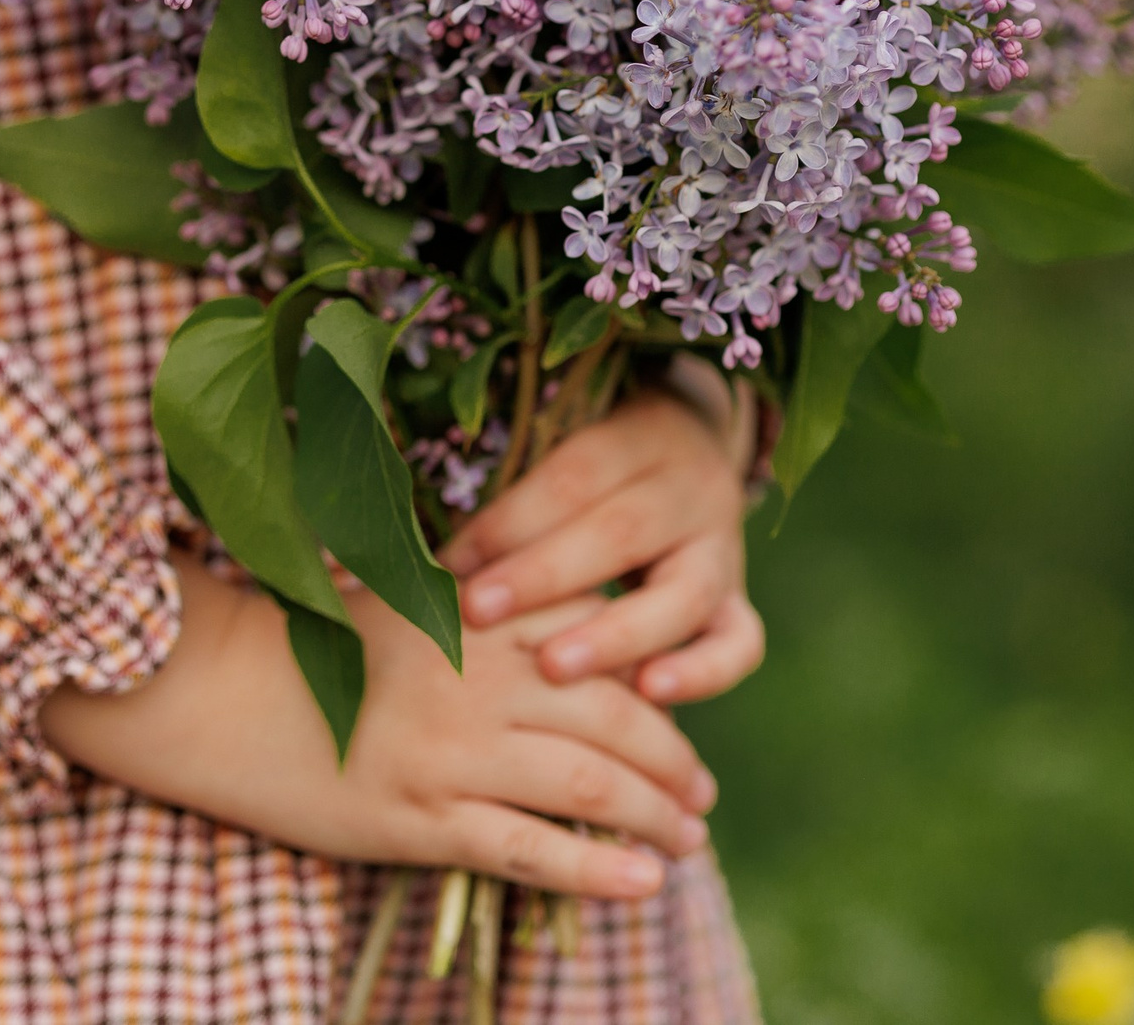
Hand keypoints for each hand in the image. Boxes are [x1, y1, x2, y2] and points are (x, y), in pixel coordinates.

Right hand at [41, 554, 718, 898]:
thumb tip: (564, 622)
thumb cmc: (310, 640)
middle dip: (673, 757)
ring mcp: (452, 752)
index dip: (658, 677)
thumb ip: (482, 607)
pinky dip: (597, 870)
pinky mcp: (423, 819)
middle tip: (699, 791)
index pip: (603, 639)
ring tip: (687, 840)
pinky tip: (644, 885)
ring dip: (656, 816)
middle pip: (616, 714)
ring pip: (589, 785)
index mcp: (480, 616)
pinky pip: (532, 849)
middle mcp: (479, 680)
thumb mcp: (403, 597)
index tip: (680, 704)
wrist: (218, 690)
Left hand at [440, 387, 764, 705]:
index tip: (449, 564)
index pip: (573, 476)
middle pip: (624, 530)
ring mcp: (722, 549)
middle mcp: (691, 489)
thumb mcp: (557, 460)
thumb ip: (499, 509)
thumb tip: (393, 568)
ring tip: (555, 668)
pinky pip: (740, 643)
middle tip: (478, 612)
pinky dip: (701, 673)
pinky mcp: (737, 603)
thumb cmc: (587, 475)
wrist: (689, 460)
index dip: (509, 520)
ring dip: (616, 633)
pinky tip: (647, 695)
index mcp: (639, 437)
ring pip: (685, 593)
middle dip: (545, 575)